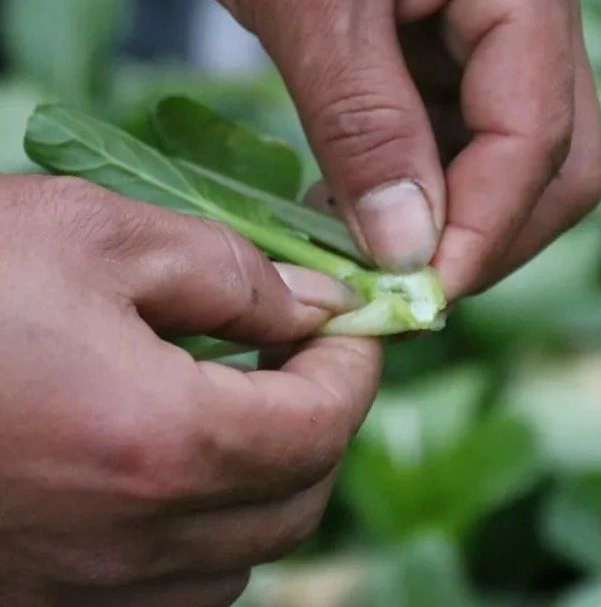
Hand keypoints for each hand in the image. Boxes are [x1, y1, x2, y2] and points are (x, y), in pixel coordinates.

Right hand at [0, 175, 379, 605]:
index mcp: (161, 447)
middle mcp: (130, 547)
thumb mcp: (102, 234)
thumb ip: (233, 273)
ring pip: (241, 551)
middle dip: (323, 418)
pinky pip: (171, 585)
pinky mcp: (40, 601)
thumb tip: (315, 305)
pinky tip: (174, 459)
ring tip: (244, 397)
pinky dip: (204, 524)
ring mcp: (81, 592)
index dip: (355, 364)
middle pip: (299, 497)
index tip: (355, 321)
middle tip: (306, 353)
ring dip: (269, 473)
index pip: (324, 423)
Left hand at [154, 0, 600, 299]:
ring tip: (368, 253)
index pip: (537, 135)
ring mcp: (485, 16)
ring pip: (504, 153)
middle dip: (484, 235)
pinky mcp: (438, 35)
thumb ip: (364, 123)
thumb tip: (407, 246)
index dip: (483, 232)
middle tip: (403, 289)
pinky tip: (360, 208)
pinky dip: (415, 186)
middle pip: (550, 156)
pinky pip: (452, 132)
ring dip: (446, 218)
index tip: (418, 297)